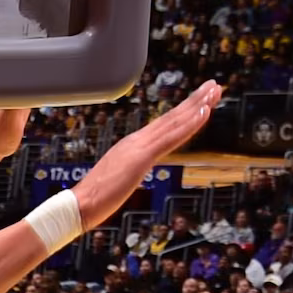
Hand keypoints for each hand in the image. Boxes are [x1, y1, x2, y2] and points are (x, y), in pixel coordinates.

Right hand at [80, 82, 222, 213]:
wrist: (77, 206)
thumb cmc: (91, 200)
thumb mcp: (115, 182)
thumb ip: (125, 175)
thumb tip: (126, 179)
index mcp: (130, 146)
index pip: (162, 126)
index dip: (182, 112)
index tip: (199, 101)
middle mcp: (136, 141)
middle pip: (171, 117)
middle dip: (195, 100)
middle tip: (213, 86)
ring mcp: (139, 147)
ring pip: (175, 121)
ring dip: (198, 104)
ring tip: (215, 91)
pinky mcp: (142, 157)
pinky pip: (172, 137)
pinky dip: (190, 123)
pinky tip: (204, 112)